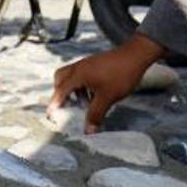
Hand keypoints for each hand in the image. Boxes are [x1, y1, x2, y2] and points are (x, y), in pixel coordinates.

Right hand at [47, 34, 163, 132]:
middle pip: (61, 78)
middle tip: (67, 106)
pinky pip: (82, 75)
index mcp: (78, 74)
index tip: (50, 113)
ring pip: (72, 76)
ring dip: (74, 90)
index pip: (61, 90)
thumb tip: (89, 131)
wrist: (136, 55)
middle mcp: (79, 67)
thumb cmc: (120, 75)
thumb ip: (96, 114)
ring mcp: (87, 64)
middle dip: (61, 92)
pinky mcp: (95, 64)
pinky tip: (95, 95)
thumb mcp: (107, 98)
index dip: (55, 103)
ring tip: (85, 103)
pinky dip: (83, 86)